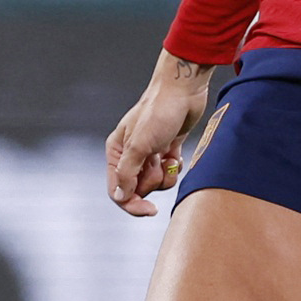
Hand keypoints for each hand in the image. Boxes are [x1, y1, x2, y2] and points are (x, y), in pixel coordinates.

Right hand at [104, 52, 215, 217]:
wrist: (184, 90)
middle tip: (158, 162)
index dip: (132, 203)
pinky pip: (169, 173)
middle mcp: (131, 154)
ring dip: (166, 175)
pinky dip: (175, 167)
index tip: (150, 210)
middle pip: (138, 188)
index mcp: (117, 152)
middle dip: (152, 181)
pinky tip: (176, 153)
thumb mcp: (140, 145)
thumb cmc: (159, 112)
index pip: (117, 190)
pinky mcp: (167, 150)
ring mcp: (149, 153)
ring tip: (168, 156)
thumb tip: (121, 197)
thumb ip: (128, 174)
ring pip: (156, 182)